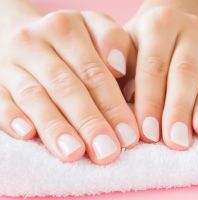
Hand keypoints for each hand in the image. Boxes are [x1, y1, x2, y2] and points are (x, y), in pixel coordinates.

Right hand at [0, 10, 138, 163]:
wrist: (28, 34)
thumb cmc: (72, 39)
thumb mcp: (95, 28)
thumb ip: (114, 43)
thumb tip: (119, 69)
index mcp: (68, 28)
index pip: (94, 72)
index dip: (113, 106)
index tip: (128, 135)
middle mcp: (37, 42)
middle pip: (67, 87)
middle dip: (89, 122)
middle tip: (107, 152)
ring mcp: (12, 62)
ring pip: (35, 97)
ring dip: (55, 127)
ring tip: (74, 153)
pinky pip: (0, 100)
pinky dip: (12, 117)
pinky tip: (26, 134)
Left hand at [123, 5, 197, 149]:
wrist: (167, 24)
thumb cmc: (139, 45)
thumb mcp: (122, 49)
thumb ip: (120, 73)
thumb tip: (125, 109)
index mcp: (158, 25)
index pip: (153, 66)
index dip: (150, 101)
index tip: (148, 133)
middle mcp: (187, 30)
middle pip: (184, 72)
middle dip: (179, 109)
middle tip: (175, 141)